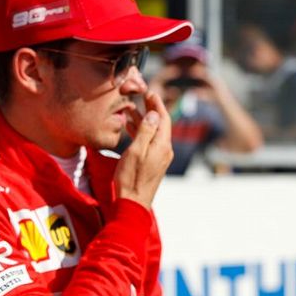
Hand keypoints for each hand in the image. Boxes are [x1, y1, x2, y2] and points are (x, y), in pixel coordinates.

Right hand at [114, 92, 173, 209]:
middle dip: (151, 110)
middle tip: (142, 97)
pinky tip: (130, 129)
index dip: (157, 104)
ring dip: (143, 121)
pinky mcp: (153, 163)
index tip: (150, 92)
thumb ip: (145, 131)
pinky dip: (141, 133)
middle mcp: (164, 150)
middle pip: (160, 125)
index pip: (163, 119)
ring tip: (131, 110)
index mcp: (162, 145)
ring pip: (153, 133)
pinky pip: (149, 142)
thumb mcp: (136, 151)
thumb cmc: (132, 177)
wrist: (133, 203)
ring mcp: (159, 158)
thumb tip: (154, 114)